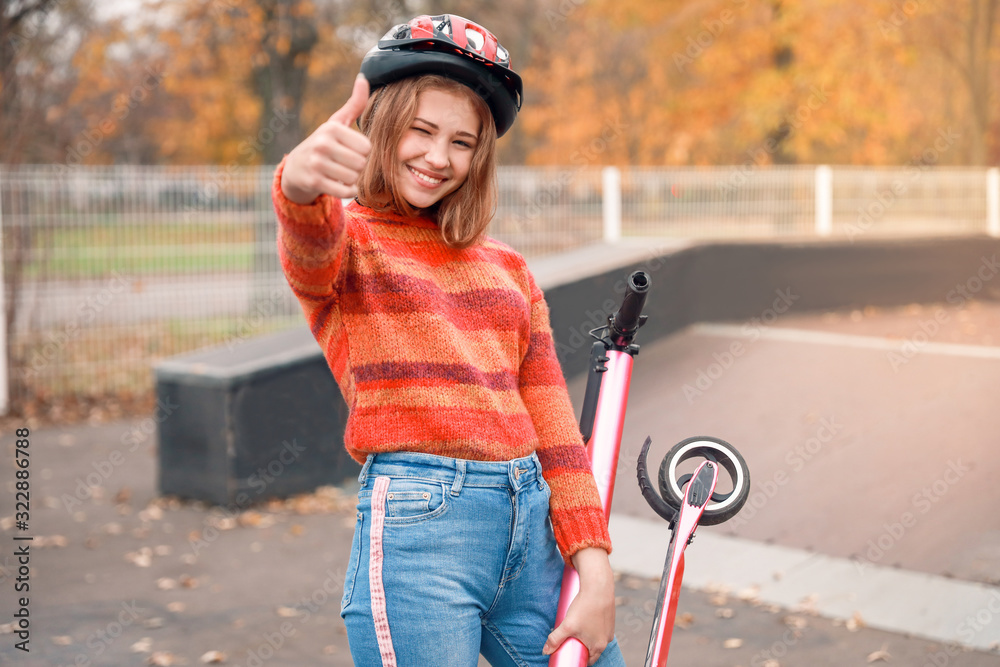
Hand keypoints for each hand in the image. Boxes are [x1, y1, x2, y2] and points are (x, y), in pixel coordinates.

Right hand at [281, 74, 371, 203]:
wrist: (295, 169)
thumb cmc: (324, 144)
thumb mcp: (337, 123)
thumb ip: (354, 104)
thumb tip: (363, 78)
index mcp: (332, 128)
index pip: (367, 147)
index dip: (362, 152)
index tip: (350, 151)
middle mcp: (322, 143)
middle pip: (361, 163)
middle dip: (357, 167)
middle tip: (345, 164)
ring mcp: (316, 163)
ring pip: (353, 178)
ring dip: (351, 180)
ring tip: (340, 173)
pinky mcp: (314, 182)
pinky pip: (345, 191)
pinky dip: (347, 191)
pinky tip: (339, 185)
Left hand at [542, 547, 615, 665]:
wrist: (598, 587)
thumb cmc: (584, 607)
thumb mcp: (567, 625)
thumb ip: (555, 639)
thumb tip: (545, 651)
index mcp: (598, 646)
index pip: (588, 661)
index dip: (578, 658)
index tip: (570, 653)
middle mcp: (607, 640)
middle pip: (592, 650)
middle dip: (581, 647)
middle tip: (570, 640)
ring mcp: (609, 629)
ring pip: (595, 638)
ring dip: (587, 636)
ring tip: (576, 628)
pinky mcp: (610, 619)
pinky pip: (599, 628)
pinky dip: (592, 626)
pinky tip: (584, 618)